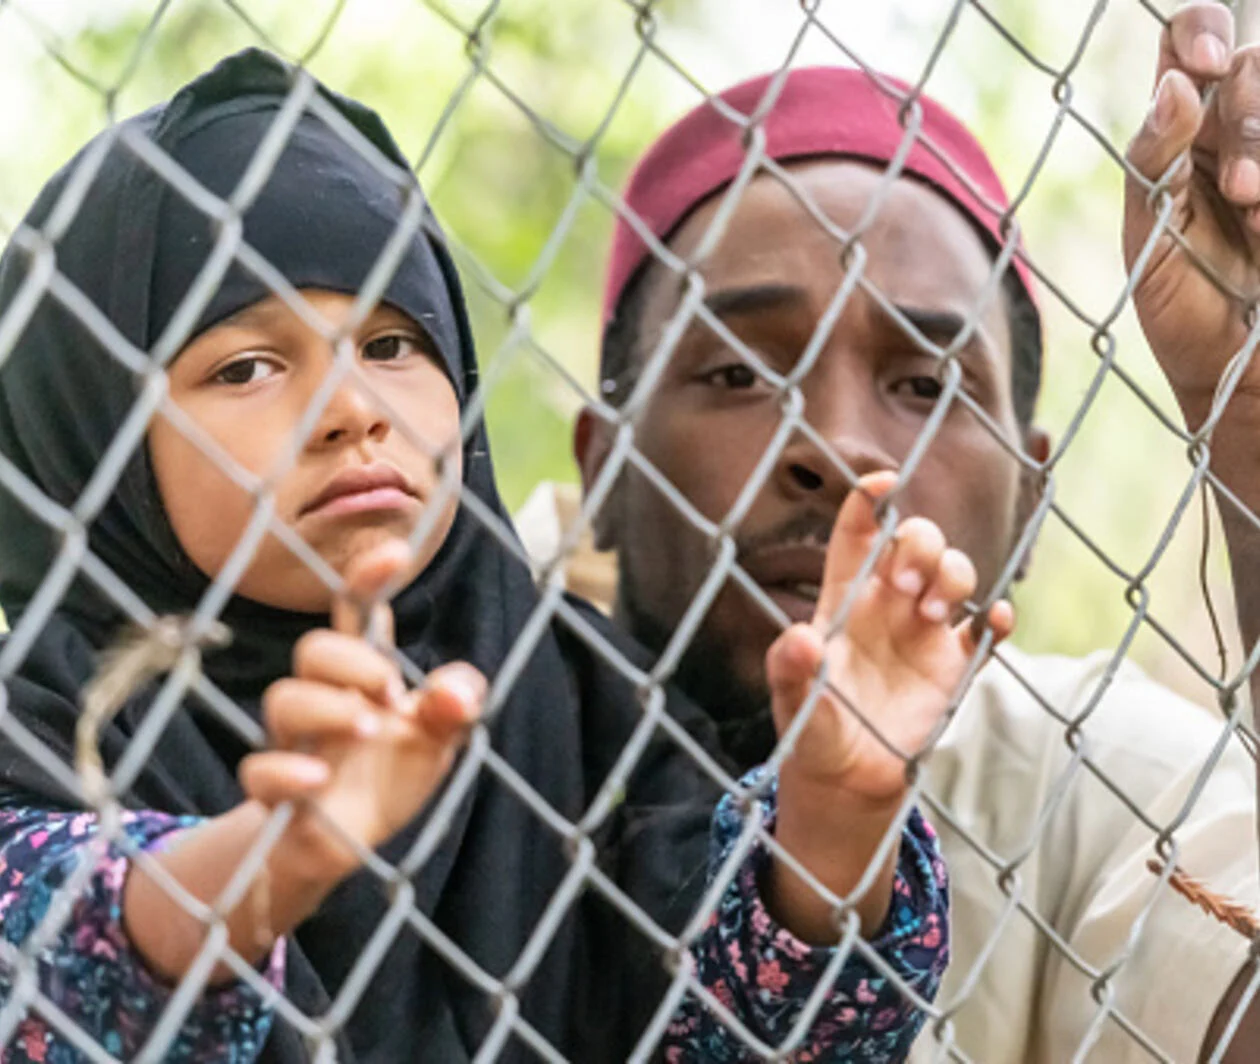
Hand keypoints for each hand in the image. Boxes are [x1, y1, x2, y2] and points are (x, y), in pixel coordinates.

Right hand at [239, 539, 483, 877]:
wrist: (346, 843)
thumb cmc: (392, 774)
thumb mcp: (440, 738)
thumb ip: (456, 707)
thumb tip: (458, 693)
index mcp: (365, 676)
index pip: (357, 615)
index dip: (368, 579)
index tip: (394, 552)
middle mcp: (324, 699)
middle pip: (314, 651)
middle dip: (352, 661)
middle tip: (390, 691)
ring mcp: (296, 743)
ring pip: (283, 701)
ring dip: (328, 707)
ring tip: (368, 727)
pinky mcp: (277, 792)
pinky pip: (259, 770)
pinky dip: (288, 771)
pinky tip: (320, 778)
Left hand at [768, 471, 1012, 807]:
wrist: (847, 776)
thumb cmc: (812, 727)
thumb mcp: (793, 701)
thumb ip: (790, 671)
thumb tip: (800, 639)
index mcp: (844, 598)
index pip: (858, 535)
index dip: (868, 501)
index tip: (883, 481)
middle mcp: (888, 604)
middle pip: (916, 541)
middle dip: (920, 544)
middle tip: (907, 584)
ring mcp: (925, 631)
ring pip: (956, 572)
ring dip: (953, 576)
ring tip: (933, 612)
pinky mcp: (955, 665)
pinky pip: (986, 630)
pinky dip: (998, 618)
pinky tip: (993, 619)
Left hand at [1124, 2, 1259, 423]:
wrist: (1240, 377)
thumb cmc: (1184, 308)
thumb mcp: (1151, 237)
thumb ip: (1154, 161)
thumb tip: (1174, 85)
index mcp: (1183, 131)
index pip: (1189, 40)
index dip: (1200, 31)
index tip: (1204, 65)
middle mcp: (1237, 130)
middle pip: (1257, 65)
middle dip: (1251, 116)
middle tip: (1241, 187)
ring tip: (1256, 212)